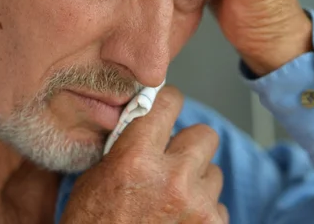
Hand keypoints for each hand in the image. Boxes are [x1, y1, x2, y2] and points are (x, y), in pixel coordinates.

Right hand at [60, 86, 227, 223]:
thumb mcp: (95, 180)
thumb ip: (125, 146)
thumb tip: (147, 117)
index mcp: (136, 159)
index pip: (169, 102)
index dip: (167, 103)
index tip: (167, 108)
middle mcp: (172, 178)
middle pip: (205, 134)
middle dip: (189, 145)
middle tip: (173, 160)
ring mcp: (197, 207)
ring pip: (214, 172)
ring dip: (198, 182)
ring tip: (173, 202)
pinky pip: (219, 206)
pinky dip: (203, 213)